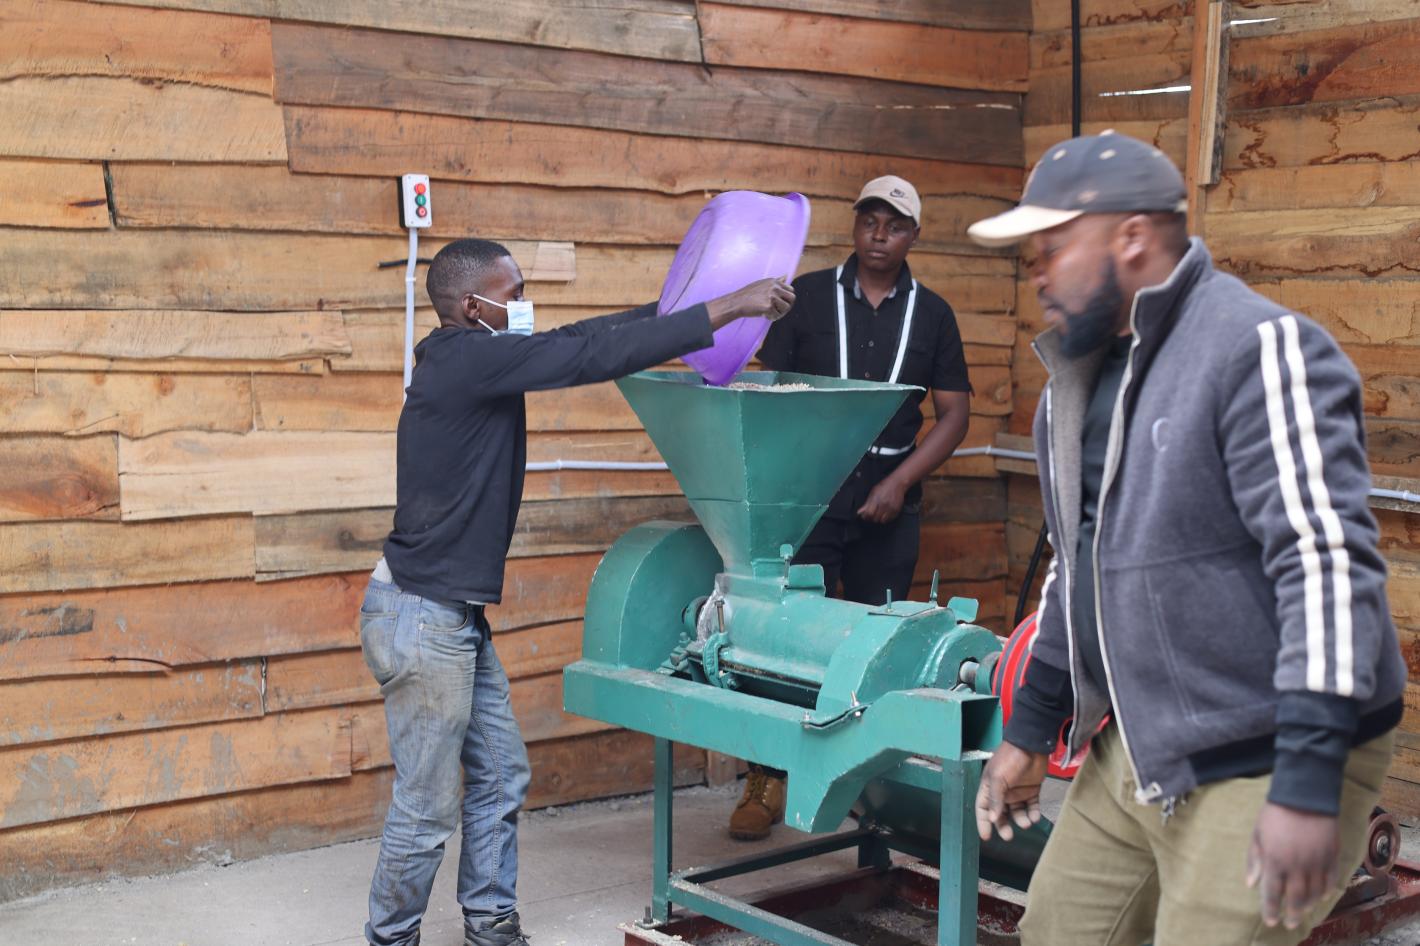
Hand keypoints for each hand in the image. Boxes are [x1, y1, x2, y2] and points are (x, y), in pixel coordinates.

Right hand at [705, 277, 794, 328]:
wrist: (737, 302)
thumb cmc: (749, 294)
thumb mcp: (763, 283)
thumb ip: (776, 281)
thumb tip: (786, 276)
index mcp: (774, 282)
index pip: (791, 290)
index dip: (786, 298)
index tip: (779, 303)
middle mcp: (775, 287)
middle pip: (792, 298)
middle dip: (787, 305)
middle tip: (778, 310)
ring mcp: (772, 296)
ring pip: (787, 308)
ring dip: (780, 312)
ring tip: (770, 312)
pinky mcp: (768, 306)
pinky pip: (777, 315)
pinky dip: (771, 317)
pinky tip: (763, 314)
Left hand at [857, 478, 906, 523]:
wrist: (897, 483)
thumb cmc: (884, 486)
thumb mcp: (873, 492)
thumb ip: (866, 504)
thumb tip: (860, 512)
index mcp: (876, 499)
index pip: (869, 514)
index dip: (866, 516)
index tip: (865, 516)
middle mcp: (884, 504)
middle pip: (875, 519)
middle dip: (872, 518)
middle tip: (872, 514)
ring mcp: (891, 508)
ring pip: (882, 521)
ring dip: (879, 519)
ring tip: (879, 513)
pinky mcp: (897, 510)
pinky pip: (890, 519)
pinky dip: (886, 518)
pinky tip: (885, 513)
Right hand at [975, 741, 1048, 841]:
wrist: (1031, 746)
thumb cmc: (1009, 760)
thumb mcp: (998, 778)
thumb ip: (995, 799)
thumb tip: (992, 819)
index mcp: (990, 788)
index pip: (983, 809)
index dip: (983, 823)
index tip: (986, 837)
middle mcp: (1003, 793)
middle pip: (1001, 814)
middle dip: (1004, 826)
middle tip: (1008, 836)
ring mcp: (1018, 792)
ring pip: (1017, 812)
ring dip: (1021, 820)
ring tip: (1026, 823)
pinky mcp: (1032, 791)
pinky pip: (1032, 807)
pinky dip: (1033, 813)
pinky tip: (1035, 816)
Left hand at [1247, 802, 1340, 929]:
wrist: (1304, 796)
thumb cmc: (1275, 814)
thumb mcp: (1257, 835)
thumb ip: (1254, 860)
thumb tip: (1251, 883)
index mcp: (1275, 861)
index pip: (1273, 893)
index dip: (1271, 910)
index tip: (1272, 922)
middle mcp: (1297, 866)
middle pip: (1296, 898)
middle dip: (1293, 914)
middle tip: (1291, 924)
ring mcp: (1317, 862)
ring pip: (1316, 893)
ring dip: (1310, 905)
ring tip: (1304, 912)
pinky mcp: (1332, 856)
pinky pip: (1332, 880)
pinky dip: (1327, 891)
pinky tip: (1323, 896)